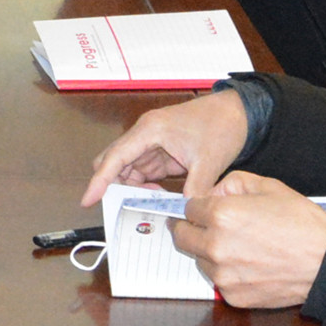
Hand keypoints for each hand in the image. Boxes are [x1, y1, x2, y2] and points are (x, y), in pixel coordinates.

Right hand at [80, 87, 251, 203]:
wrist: (238, 113)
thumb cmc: (221, 126)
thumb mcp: (209, 161)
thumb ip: (194, 189)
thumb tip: (183, 212)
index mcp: (150, 130)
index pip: (115, 158)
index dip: (99, 181)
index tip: (87, 200)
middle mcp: (145, 134)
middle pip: (114, 162)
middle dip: (114, 186)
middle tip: (123, 208)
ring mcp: (152, 142)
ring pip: (128, 170)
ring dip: (133, 189)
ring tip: (150, 205)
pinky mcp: (161, 151)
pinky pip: (144, 172)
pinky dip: (146, 187)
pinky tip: (159, 197)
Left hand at [174, 171, 325, 310]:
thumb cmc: (302, 223)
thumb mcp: (269, 186)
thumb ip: (233, 183)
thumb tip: (213, 192)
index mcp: (221, 215)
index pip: (187, 209)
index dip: (197, 206)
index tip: (202, 209)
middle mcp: (215, 246)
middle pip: (182, 236)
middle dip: (189, 228)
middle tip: (204, 226)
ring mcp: (223, 275)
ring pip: (199, 259)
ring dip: (208, 252)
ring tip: (239, 246)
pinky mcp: (233, 296)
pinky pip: (218, 281)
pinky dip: (227, 272)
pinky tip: (250, 264)